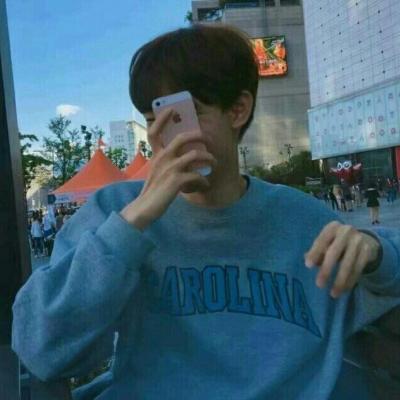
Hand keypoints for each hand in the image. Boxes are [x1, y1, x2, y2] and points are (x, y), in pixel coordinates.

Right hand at [120, 108, 216, 229]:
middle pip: (182, 137)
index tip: (172, 109)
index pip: (154, 132)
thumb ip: (167, 164)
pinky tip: (206, 185)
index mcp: (156, 155)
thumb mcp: (157, 173)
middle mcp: (162, 158)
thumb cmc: (153, 192)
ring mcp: (169, 168)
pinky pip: (197, 175)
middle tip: (208, 139)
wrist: (145, 209)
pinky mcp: (176, 180)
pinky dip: (204, 180)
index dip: (162, 119)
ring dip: (208, 158)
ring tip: (214, 163)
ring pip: (195, 155)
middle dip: (199, 135)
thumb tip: (186, 160)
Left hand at [304, 221, 380, 297]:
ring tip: (333, 294)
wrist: (363, 238)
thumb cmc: (336, 242)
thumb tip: (308, 261)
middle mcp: (346, 231)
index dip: (314, 252)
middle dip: (326, 269)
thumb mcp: (326, 242)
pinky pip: (358, 268)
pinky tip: (344, 290)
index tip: (308, 266)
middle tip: (319, 285)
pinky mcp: (368, 250)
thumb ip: (317, 251)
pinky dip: (351, 281)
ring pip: (348, 263)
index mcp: (332, 227)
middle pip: (334, 252)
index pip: (321, 240)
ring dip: (340, 280)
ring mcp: (358, 240)